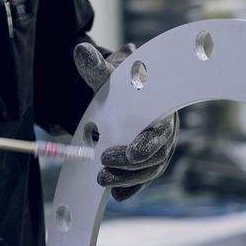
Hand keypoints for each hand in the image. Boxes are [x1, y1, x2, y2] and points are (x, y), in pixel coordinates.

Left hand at [74, 42, 178, 200]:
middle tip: (104, 163)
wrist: (119, 97)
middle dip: (131, 166)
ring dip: (126, 179)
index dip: (148, 145)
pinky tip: (116, 195)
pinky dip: (129, 189)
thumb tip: (80, 50)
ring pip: (148, 171)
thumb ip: (95, 67)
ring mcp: (157, 151)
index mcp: (161, 111)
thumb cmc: (118, 85)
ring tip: (101, 179)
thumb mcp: (106, 76)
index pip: (162, 133)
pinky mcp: (147, 165)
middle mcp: (165, 134)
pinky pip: (142, 181)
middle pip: (156, 156)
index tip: (130, 154)